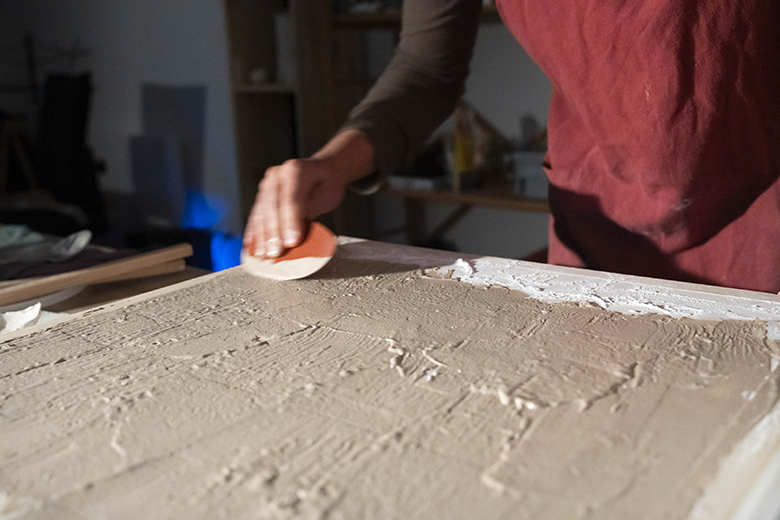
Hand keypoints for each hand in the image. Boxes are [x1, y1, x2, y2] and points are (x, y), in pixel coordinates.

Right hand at [243, 129, 375, 257]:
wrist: (322, 171)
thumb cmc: (326, 185)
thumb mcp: (326, 197)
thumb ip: (309, 213)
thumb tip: (295, 235)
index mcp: (296, 170)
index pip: (291, 199)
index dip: (290, 222)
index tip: (291, 242)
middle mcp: (277, 175)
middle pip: (272, 206)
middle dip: (273, 233)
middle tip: (275, 253)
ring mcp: (267, 184)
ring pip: (261, 212)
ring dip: (260, 236)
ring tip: (262, 255)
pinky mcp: (262, 195)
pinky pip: (256, 215)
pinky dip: (253, 232)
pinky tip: (251, 247)